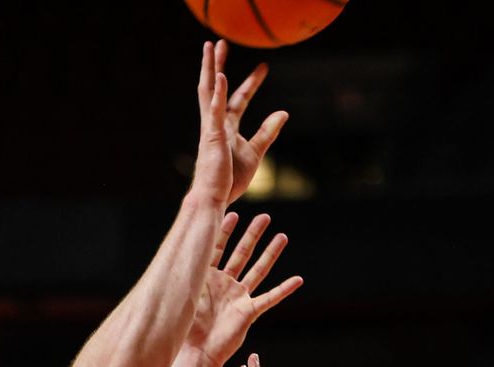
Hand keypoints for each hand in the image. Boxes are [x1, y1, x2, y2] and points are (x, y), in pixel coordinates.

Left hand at [185, 212, 301, 366]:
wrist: (196, 354)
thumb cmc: (186, 328)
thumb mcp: (185, 293)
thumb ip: (188, 271)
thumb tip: (183, 245)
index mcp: (207, 278)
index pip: (217, 247)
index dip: (225, 230)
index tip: (233, 212)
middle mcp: (225, 285)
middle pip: (242, 254)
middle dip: (253, 235)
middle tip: (264, 217)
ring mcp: (238, 297)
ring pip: (258, 270)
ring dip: (271, 254)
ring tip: (282, 236)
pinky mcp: (249, 312)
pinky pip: (270, 298)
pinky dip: (284, 289)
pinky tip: (297, 280)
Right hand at [193, 41, 288, 205]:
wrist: (215, 197)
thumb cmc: (231, 179)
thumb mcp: (255, 152)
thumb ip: (268, 132)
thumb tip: (284, 112)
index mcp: (226, 128)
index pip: (239, 99)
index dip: (251, 83)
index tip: (263, 67)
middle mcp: (216, 123)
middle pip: (216, 87)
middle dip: (218, 64)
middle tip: (221, 43)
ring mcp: (211, 128)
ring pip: (209, 91)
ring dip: (210, 68)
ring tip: (212, 46)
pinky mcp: (212, 137)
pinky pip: (214, 112)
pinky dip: (217, 94)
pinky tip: (221, 77)